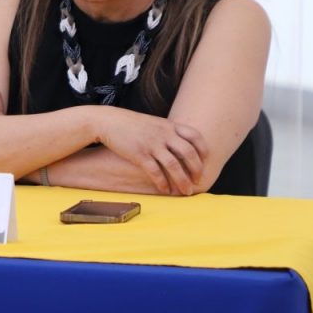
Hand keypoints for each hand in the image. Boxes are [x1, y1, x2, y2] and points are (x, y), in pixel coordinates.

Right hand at [93, 109, 208, 195]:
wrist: (107, 121)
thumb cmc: (130, 123)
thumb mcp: (153, 123)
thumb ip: (168, 132)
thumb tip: (181, 145)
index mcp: (169, 125)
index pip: (195, 136)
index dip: (203, 150)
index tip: (205, 162)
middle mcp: (164, 134)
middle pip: (188, 153)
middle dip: (196, 170)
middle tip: (198, 181)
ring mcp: (152, 144)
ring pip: (174, 165)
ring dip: (182, 180)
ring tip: (186, 191)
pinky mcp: (139, 154)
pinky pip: (155, 171)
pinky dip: (162, 182)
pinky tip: (165, 190)